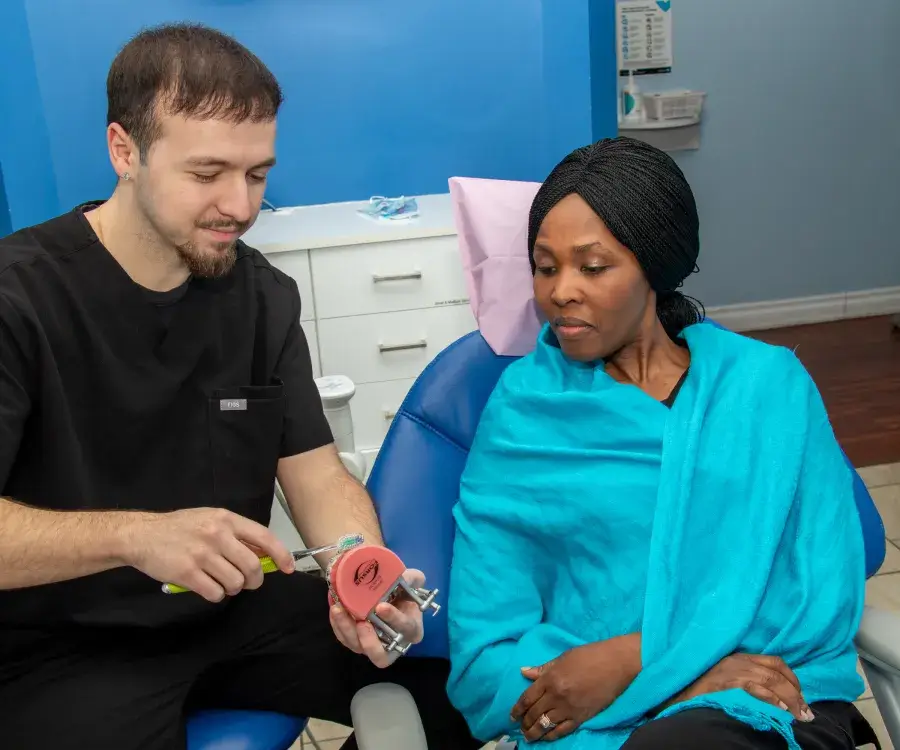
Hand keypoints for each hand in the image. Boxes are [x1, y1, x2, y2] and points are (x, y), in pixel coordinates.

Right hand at [122, 508, 294, 601]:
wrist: (142, 535)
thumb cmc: (180, 527)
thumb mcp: (210, 519)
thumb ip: (235, 534)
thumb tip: (262, 554)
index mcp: (226, 519)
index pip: (263, 537)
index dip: (280, 554)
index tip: (288, 567)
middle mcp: (217, 535)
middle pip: (251, 565)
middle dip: (255, 580)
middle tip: (248, 583)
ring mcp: (202, 554)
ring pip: (234, 582)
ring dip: (233, 588)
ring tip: (223, 583)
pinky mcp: (187, 573)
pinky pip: (215, 593)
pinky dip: (216, 595)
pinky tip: (208, 587)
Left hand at [329, 568, 425, 667]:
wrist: (383, 591)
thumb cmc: (402, 590)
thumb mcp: (412, 580)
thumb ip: (411, 578)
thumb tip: (403, 576)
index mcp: (411, 629)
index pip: (406, 629)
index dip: (395, 619)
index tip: (381, 606)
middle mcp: (392, 643)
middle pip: (380, 655)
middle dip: (368, 640)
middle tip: (360, 622)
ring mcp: (371, 645)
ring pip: (358, 647)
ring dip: (347, 629)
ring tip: (339, 610)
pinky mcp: (355, 641)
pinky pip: (344, 638)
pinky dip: (338, 625)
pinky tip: (336, 609)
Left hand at [511, 634, 641, 742]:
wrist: (615, 664)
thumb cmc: (589, 656)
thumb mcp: (562, 658)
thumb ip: (542, 668)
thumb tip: (524, 672)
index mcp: (550, 678)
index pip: (527, 697)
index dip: (517, 709)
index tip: (512, 715)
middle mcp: (556, 695)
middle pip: (534, 712)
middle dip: (525, 722)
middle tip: (520, 727)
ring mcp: (568, 708)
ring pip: (545, 724)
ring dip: (534, 732)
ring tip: (529, 736)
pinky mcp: (581, 717)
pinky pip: (562, 730)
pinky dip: (552, 735)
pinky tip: (546, 737)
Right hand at [665, 653, 813, 722]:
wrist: (664, 679)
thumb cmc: (688, 682)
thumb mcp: (718, 677)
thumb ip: (738, 679)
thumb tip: (765, 695)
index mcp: (736, 656)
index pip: (773, 661)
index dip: (791, 677)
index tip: (800, 694)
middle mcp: (735, 659)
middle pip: (776, 670)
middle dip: (796, 691)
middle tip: (806, 711)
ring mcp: (730, 669)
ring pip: (770, 679)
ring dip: (790, 697)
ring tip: (800, 714)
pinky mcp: (723, 681)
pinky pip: (754, 687)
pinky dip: (770, 697)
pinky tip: (779, 709)